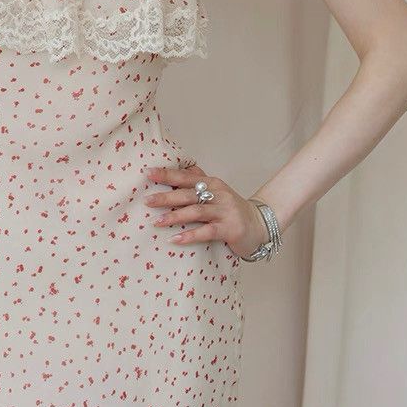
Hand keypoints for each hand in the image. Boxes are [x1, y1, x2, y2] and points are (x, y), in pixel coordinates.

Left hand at [144, 161, 268, 257]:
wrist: (260, 225)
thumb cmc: (232, 209)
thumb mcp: (216, 191)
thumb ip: (199, 181)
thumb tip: (178, 167)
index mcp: (212, 183)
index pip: (186, 177)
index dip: (167, 174)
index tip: (147, 173)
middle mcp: (218, 194)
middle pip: (188, 194)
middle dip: (166, 197)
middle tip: (147, 201)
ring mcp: (225, 211)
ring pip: (196, 212)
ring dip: (175, 216)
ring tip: (157, 222)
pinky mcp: (230, 229)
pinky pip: (207, 232)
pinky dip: (190, 235)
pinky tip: (176, 239)